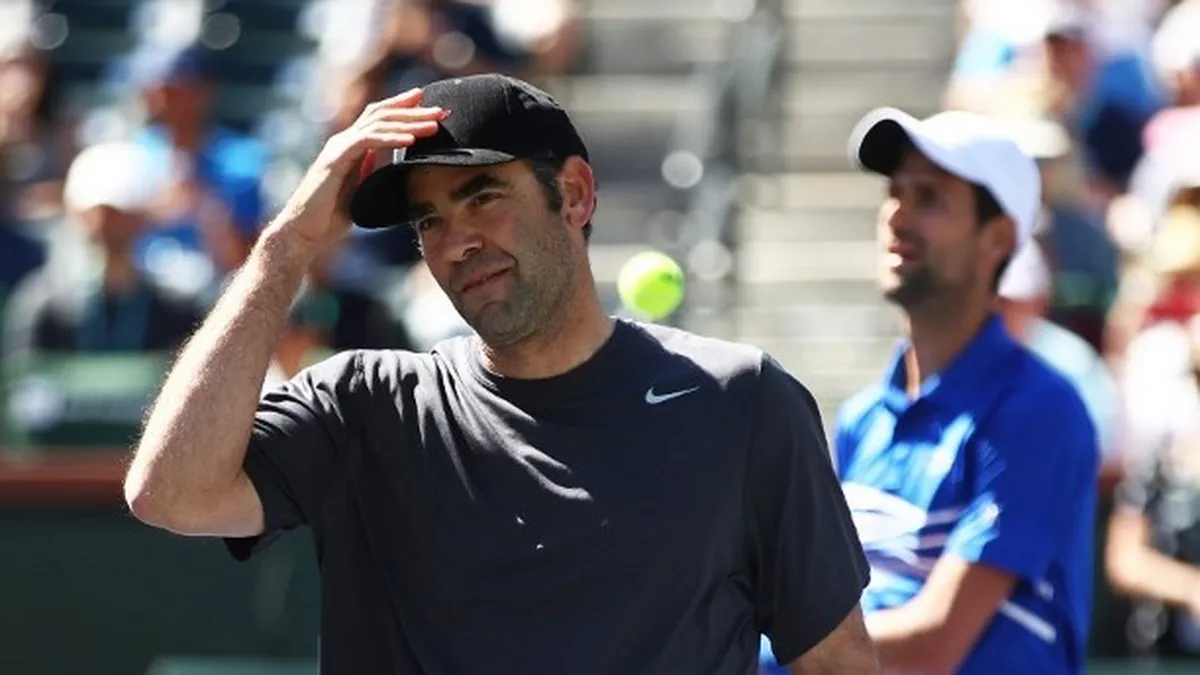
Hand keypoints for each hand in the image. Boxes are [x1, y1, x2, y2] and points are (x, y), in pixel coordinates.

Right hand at [270, 87, 446, 257]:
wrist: (305, 231)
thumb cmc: (331, 215)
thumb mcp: (361, 189)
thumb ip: (372, 171)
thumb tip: (392, 163)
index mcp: (352, 147)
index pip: (379, 118)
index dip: (403, 108)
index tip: (429, 104)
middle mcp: (344, 141)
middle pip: (381, 114)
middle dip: (413, 110)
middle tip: (440, 110)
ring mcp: (339, 147)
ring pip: (377, 124)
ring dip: (408, 122)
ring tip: (434, 124)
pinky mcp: (335, 159)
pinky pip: (366, 142)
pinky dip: (390, 138)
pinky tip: (410, 139)